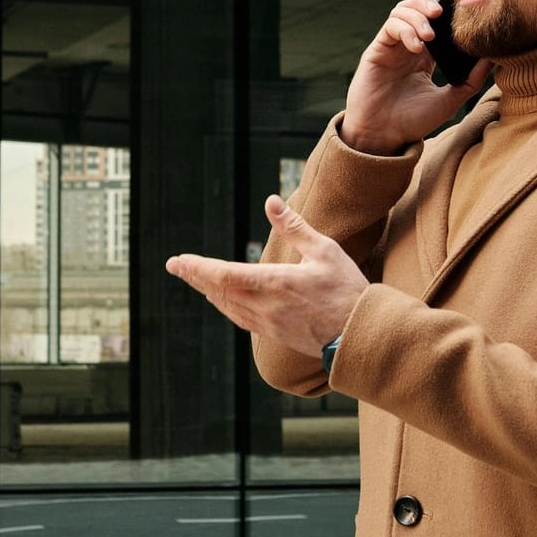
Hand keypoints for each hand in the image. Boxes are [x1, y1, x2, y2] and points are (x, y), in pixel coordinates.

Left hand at [165, 195, 367, 357]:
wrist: (361, 334)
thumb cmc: (347, 289)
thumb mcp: (324, 250)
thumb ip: (294, 227)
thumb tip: (270, 202)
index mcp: (276, 283)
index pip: (224, 275)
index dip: (197, 268)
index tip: (177, 261)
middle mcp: (266, 306)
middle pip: (218, 291)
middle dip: (195, 277)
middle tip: (175, 266)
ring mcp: (269, 324)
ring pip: (227, 306)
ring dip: (208, 291)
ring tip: (194, 278)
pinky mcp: (275, 334)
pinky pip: (240, 318)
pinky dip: (225, 305)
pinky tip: (222, 299)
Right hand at [340, 0, 494, 154]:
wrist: (383, 137)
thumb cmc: (412, 122)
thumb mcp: (449, 101)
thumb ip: (471, 81)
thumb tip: (494, 58)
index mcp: (425, 57)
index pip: (436, 23)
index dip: (447, 14)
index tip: (461, 16)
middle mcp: (407, 47)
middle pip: (416, 8)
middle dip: (429, 4)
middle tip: (442, 14)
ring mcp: (391, 47)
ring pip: (402, 11)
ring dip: (418, 16)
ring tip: (430, 35)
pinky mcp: (377, 50)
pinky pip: (391, 26)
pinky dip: (405, 30)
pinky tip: (416, 47)